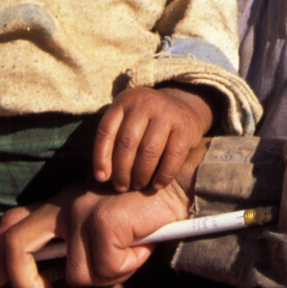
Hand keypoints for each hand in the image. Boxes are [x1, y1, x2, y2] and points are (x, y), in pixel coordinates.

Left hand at [0, 149, 206, 287]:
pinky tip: (142, 246)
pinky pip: (106, 270)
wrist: (178, 186)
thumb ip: (73, 244)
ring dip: (107, 275)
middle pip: (14, 246)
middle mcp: (64, 205)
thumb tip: (50, 281)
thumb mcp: (99, 225)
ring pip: (77, 275)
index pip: (10, 224)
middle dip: (21, 280)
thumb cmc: (141, 213)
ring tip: (129, 254)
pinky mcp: (102, 222)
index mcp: (59, 205)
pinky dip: (128, 266)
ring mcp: (81, 212)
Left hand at [93, 84, 213, 192]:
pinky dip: (163, 175)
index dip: (101, 157)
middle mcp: (145, 103)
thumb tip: (102, 176)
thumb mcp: (127, 122)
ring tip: (138, 185)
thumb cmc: (146, 124)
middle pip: (127, 143)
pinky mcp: (186, 126)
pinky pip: (172, 157)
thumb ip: (112, 143)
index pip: (106, 131)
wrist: (184, 109)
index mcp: (125, 101)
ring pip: (148, 151)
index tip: (101, 179)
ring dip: (141, 175)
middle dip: (122, 170)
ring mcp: (167, 112)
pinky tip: (157, 185)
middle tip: (122, 186)